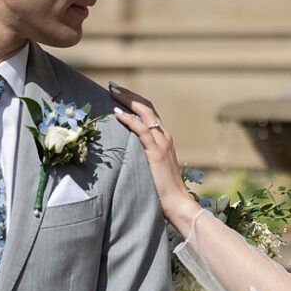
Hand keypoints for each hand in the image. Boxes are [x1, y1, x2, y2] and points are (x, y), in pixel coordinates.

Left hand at [108, 88, 195, 230]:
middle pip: (146, 107)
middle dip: (129, 95)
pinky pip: (142, 130)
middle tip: (112, 86)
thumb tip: (125, 153)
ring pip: (145, 114)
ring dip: (127, 101)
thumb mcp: (152, 168)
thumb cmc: (163, 192)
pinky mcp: (157, 152)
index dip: (134, 101)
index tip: (118, 94)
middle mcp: (164, 137)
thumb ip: (142, 156)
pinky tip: (118, 114)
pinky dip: (129, 120)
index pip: (149, 113)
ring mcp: (162, 143)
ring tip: (112, 93)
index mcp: (164, 139)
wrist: (178, 204)